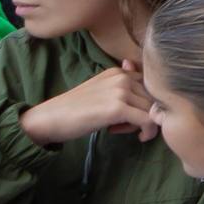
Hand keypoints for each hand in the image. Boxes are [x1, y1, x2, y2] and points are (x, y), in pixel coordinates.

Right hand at [20, 62, 157, 146]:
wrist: (49, 119)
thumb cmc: (74, 109)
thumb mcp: (100, 91)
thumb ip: (121, 84)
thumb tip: (133, 65)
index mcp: (118, 72)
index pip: (150, 88)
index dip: (144, 104)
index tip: (129, 115)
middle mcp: (121, 78)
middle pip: (154, 99)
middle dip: (144, 115)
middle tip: (123, 125)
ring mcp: (120, 91)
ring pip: (153, 110)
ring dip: (142, 124)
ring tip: (119, 128)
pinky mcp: (118, 108)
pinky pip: (148, 121)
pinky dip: (147, 132)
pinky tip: (138, 137)